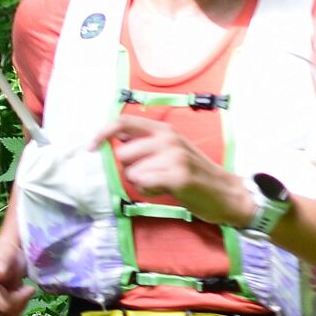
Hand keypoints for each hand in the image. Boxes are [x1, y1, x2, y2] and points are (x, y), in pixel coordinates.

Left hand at [102, 111, 262, 230]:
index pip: (122, 122)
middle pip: (122, 154)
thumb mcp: (170, 151)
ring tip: (162, 184)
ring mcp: (174, 156)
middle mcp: (168, 138)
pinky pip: (143, 183)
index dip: (101, 133)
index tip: (89, 148)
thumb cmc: (194, 174)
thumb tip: (112, 142)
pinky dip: (149, 190)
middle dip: (129, 170)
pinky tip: (165, 190)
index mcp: (164, 129)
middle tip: (150, 176)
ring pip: (131, 172)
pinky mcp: (178, 175)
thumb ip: (145, 145)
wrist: (226, 193)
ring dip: (141, 183)